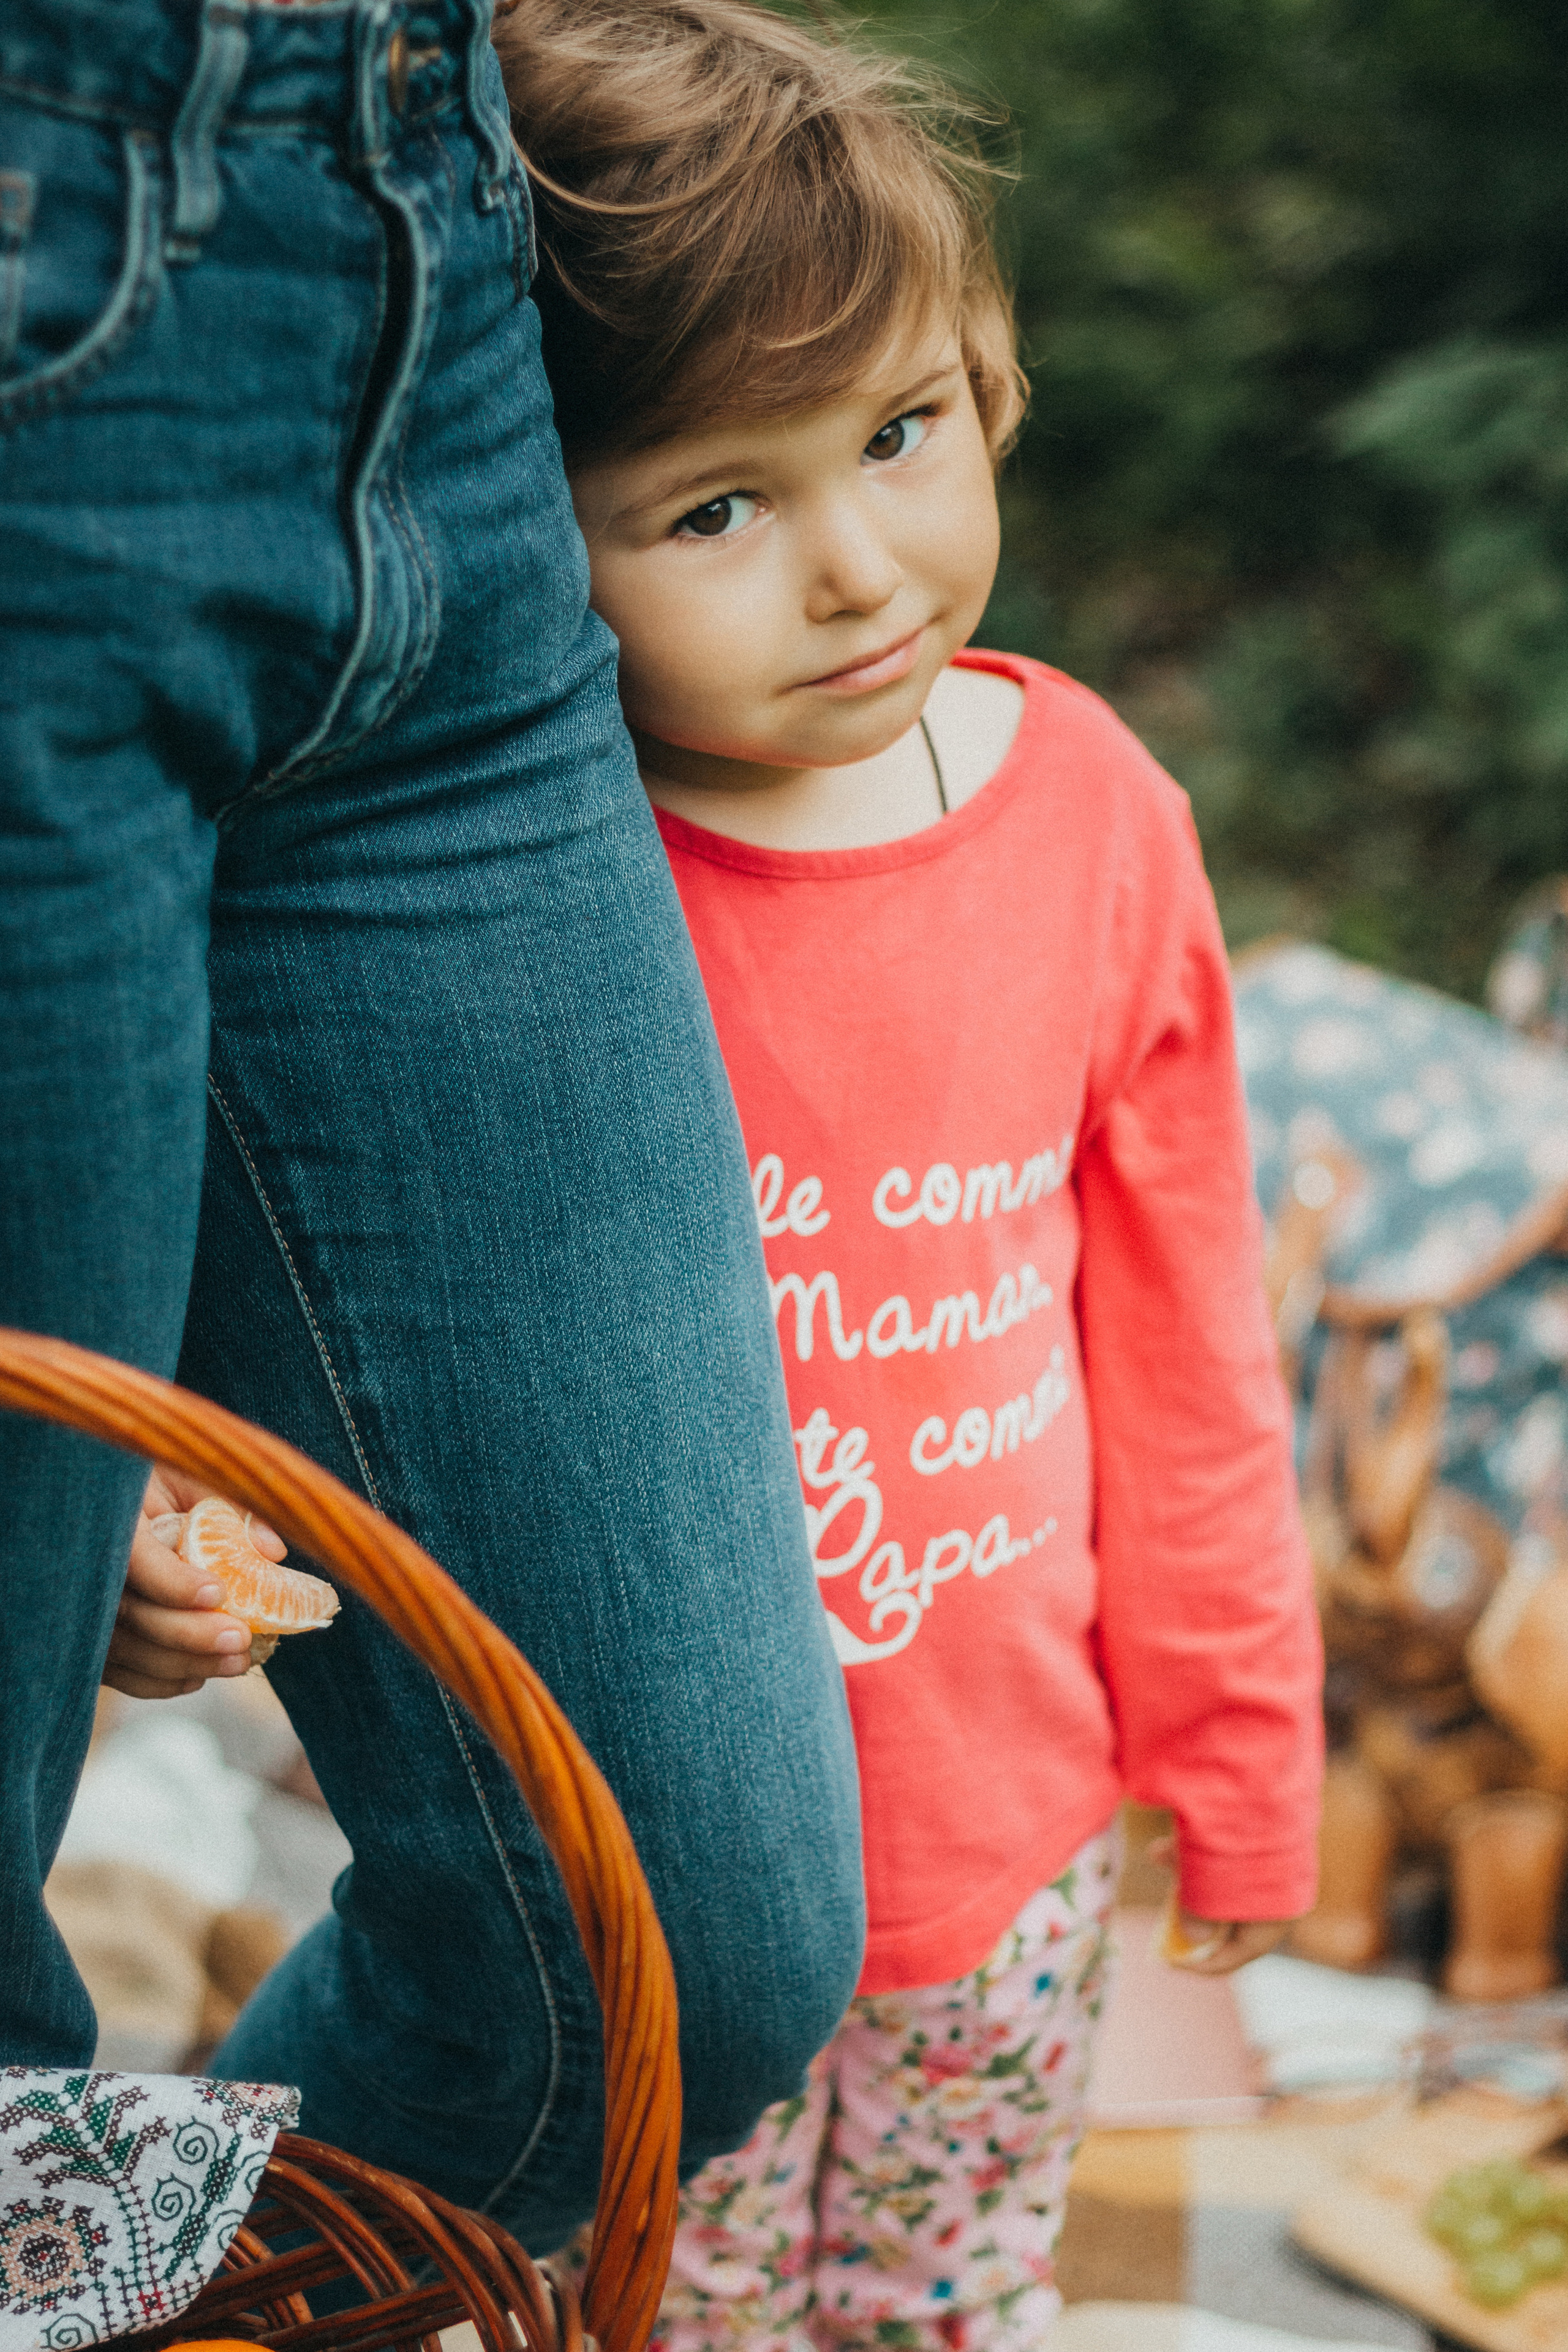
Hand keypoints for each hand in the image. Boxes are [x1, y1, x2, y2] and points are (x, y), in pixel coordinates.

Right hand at [102, 1465, 287, 1699]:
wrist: (113, 1494)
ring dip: (182, 1664)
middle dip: (187, 1634)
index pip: (132, 1558)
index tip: (217, 1593)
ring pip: (123, 1650)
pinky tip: (198, 1676)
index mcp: (112, 1517)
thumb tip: (273, 1550)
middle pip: (127, 1613)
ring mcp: (82, 1606)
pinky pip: (117, 1671)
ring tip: (237, 1661)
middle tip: (240, 1640)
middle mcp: (87, 1566)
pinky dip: (158, 1682)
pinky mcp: (90, 1637)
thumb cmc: (158, 1480)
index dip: (172, 1582)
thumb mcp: (191, 1476)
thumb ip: (230, 1507)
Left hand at [1146, 1835, 1298, 1974]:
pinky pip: (1221, 1856)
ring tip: (1158, 1854)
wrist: (1259, 1778)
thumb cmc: (1238, 1843)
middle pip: (1229, 1918)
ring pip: (1221, 1881)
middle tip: (1162, 1916)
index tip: (1171, 1962)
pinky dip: (1195, 1853)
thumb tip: (1192, 1935)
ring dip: (1187, 1875)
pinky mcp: (1256, 1837)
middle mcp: (1277, 1894)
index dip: (1205, 1962)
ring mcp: (1268, 1864)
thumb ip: (1198, 1916)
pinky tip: (1166, 1841)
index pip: (1241, 1954)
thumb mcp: (1209, 1887)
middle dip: (1190, 1913)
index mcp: (1277, 1916)